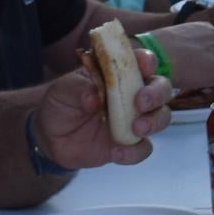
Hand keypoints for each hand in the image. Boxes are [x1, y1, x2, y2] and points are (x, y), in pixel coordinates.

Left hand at [36, 62, 171, 170]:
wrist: (52, 138)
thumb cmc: (61, 104)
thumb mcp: (62, 91)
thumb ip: (77, 89)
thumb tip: (93, 97)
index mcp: (119, 74)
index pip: (141, 62)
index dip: (147, 61)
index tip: (145, 65)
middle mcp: (133, 94)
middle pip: (161, 88)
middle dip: (157, 93)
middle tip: (141, 102)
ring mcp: (134, 120)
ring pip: (161, 117)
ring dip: (154, 122)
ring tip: (137, 129)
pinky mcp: (129, 144)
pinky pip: (143, 148)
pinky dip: (134, 152)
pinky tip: (117, 153)